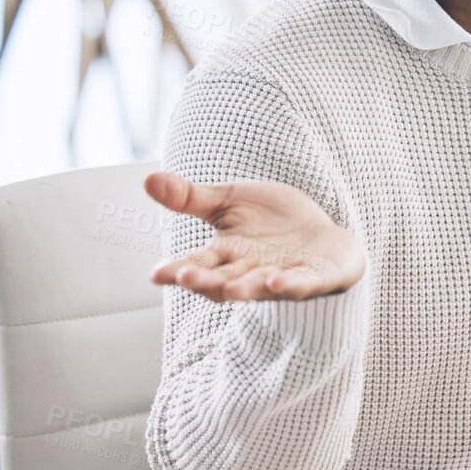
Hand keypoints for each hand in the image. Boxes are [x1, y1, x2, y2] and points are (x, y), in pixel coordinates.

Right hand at [144, 172, 365, 302]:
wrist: (322, 236)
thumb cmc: (271, 222)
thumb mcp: (230, 202)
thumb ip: (191, 197)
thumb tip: (148, 180)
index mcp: (226, 255)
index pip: (198, 264)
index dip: (177, 270)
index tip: (156, 274)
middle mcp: (250, 272)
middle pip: (223, 281)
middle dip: (205, 281)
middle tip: (185, 278)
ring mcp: (282, 277)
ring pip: (261, 287)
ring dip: (247, 289)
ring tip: (232, 289)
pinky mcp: (315, 278)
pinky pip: (303, 284)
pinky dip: (291, 285)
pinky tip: (279, 282)